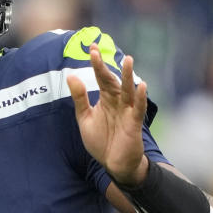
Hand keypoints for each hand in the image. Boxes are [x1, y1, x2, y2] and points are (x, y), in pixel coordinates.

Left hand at [66, 43, 148, 185]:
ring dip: (128, 76)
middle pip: (112, 81)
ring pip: (128, 91)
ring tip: (128, 60)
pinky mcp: (134, 124)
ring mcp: (127, 111)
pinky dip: (140, 98)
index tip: (91, 48)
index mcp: (106, 99)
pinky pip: (138, 109)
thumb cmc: (101, 141)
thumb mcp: (85, 118)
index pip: (101, 77)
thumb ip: (80, 98)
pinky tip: (142, 86)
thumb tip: (71, 76)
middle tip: (97, 50)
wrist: (113, 164)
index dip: (96, 63)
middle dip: (105, 66)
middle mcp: (118, 102)